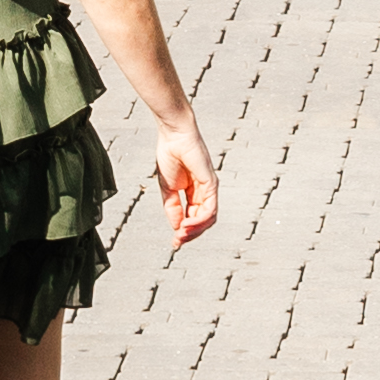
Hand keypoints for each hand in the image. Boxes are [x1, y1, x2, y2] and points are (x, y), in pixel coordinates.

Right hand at [144, 118, 222, 242]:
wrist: (173, 136)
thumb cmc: (170, 155)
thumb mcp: (168, 188)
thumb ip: (172, 208)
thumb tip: (176, 227)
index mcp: (193, 191)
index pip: (194, 217)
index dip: (184, 232)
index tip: (175, 243)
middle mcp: (204, 191)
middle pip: (203, 221)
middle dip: (190, 234)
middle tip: (177, 242)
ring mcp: (209, 188)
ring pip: (208, 219)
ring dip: (194, 231)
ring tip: (181, 235)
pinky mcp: (211, 183)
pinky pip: (209, 209)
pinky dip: (198, 221)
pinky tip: (186, 225)